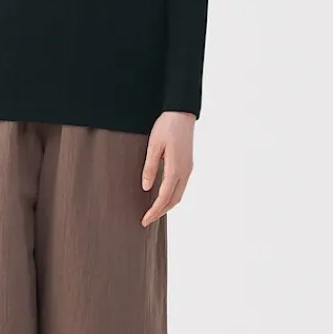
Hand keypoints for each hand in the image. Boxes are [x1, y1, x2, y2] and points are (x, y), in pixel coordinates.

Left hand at [141, 111, 194, 225]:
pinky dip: (172, 196)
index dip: (154, 211)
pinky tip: (162, 197)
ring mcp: (188, 169)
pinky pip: (180, 187)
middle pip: (174, 200)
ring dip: (167, 206)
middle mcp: (185, 171)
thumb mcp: (153, 146)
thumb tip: (146, 187)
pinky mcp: (187, 165)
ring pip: (179, 195)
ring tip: (153, 212)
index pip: (164, 197)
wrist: (182, 113)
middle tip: (146, 220)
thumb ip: (150, 168)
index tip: (144, 220)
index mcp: (176, 168)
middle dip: (160, 212)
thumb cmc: (166, 126)